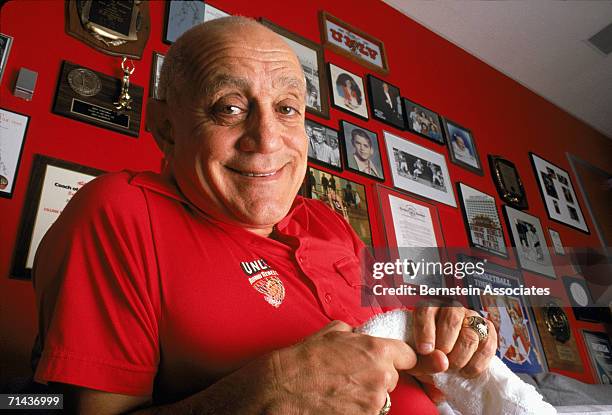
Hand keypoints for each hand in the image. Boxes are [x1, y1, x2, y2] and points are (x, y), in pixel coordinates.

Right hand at [269, 320, 446, 413]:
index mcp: (377, 350)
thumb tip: (360, 334)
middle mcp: (381, 377)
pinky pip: (368, 412)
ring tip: (337, 389)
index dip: (406, 358)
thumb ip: (355, 334)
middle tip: (349, 374)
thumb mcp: (332, 332)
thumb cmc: (304, 358)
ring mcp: (373, 403)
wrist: (281, 388)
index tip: (414, 363)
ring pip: (379, 398)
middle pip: (392, 379)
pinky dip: (355, 408)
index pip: (410, 355)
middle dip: (376, 377)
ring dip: (365, 395)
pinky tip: (336, 401)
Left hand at [413, 303, 496, 377]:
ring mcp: (473, 318)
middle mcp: (453, 308)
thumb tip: (442, 360)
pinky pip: (487, 347)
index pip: (427, 310)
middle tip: (440, 361)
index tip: (424, 350)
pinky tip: (465, 371)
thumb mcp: (417, 359)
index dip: (425, 330)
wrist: (444, 362)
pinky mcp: (488, 331)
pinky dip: (476, 364)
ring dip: (460, 358)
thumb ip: (423, 360)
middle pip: (452, 320)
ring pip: (470, 335)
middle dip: (445, 346)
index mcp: (430, 308)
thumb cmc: (427, 357)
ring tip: (451, 368)